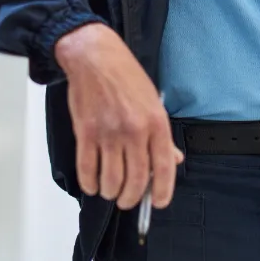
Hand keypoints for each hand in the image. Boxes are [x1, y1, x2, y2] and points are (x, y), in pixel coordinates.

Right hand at [54, 23, 183, 208]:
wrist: (95, 58)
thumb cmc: (126, 76)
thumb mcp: (153, 102)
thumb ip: (162, 135)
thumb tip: (173, 159)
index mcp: (156, 123)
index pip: (164, 167)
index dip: (163, 191)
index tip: (159, 202)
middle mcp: (134, 131)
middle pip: (136, 180)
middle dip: (132, 198)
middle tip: (128, 200)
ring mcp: (109, 133)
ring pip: (111, 180)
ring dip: (111, 192)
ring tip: (110, 191)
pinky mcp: (86, 133)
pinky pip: (87, 169)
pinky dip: (90, 183)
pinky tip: (92, 185)